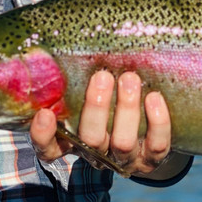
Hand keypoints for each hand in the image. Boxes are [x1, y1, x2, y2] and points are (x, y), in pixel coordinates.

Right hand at [30, 70, 175, 177]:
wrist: (150, 135)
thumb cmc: (110, 105)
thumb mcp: (90, 96)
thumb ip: (79, 82)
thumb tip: (71, 41)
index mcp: (74, 142)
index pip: (49, 149)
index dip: (43, 136)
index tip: (45, 113)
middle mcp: (97, 154)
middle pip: (90, 140)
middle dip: (96, 107)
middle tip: (103, 76)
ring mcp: (125, 160)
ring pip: (123, 142)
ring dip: (126, 109)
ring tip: (130, 78)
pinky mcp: (152, 160)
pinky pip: (157, 146)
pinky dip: (157, 122)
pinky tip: (154, 97)